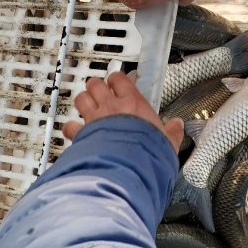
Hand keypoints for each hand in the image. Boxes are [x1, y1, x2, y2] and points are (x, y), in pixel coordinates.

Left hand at [62, 72, 184, 152]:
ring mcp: (95, 119)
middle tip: (99, 93)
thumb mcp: (168, 142)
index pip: (120, 79)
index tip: (118, 83)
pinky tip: (74, 131)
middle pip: (96, 84)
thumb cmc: (148, 154)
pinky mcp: (83, 135)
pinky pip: (70, 126)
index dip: (116, 80)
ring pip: (81, 98)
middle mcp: (112, 107)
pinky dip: (70, 128)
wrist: (129, 167)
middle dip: (96, 87)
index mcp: (133, 104)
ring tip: (86, 106)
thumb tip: (178, 126)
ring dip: (83, 101)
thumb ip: (172, 132)